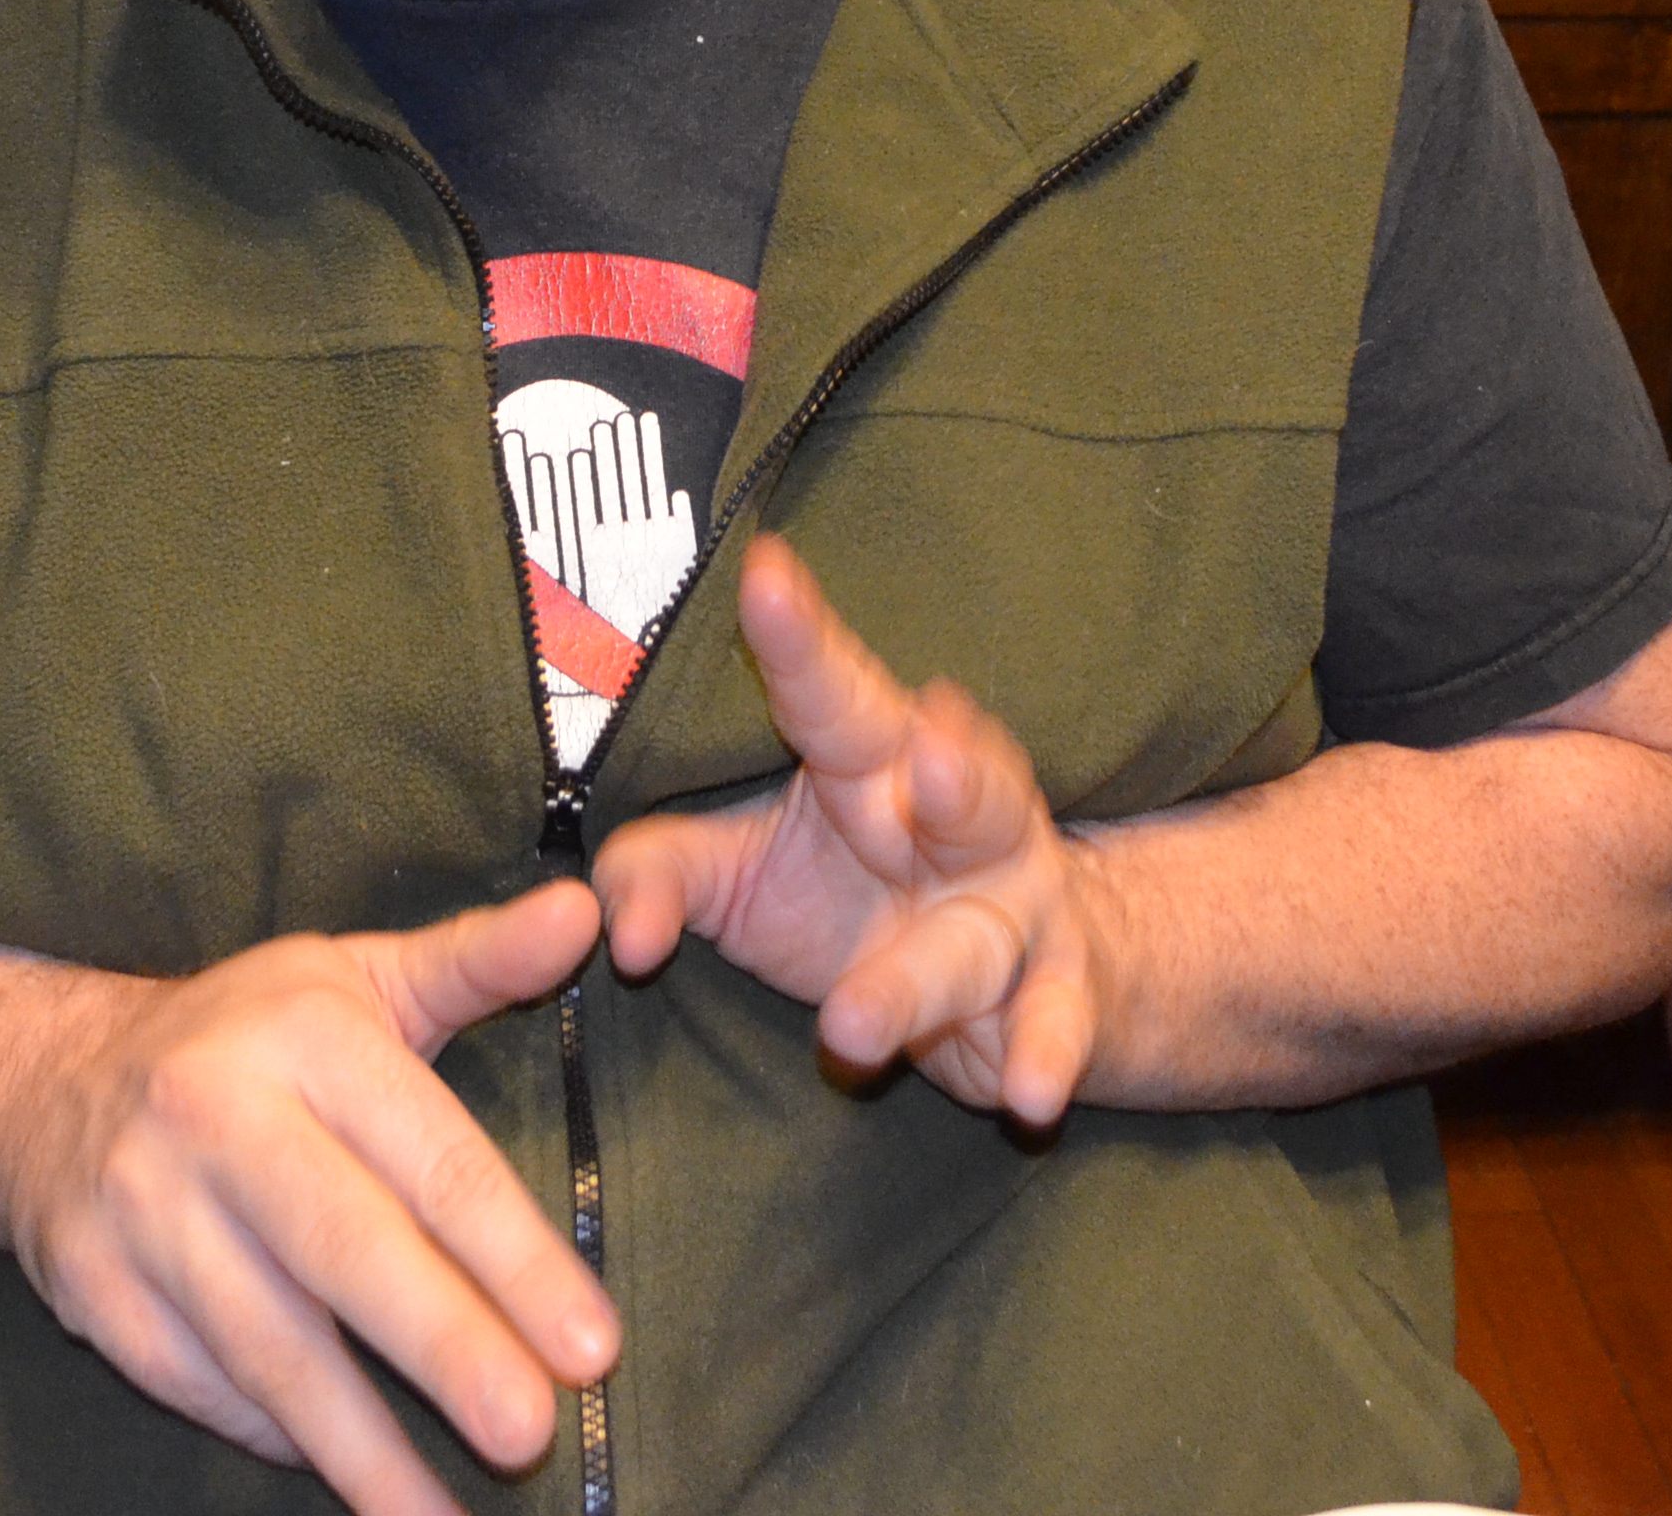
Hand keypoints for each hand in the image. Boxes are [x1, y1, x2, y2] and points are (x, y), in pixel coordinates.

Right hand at [0, 881, 616, 1515]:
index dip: (516, 1257)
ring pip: (269, 1345)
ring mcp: (141, 1210)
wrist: (43, 1086)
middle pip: (345, 1249)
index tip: (593, 1346)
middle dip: (444, 1347)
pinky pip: (204, 1384)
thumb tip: (587, 912)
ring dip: (364, 1445)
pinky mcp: (93, 1293)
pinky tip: (346, 1473)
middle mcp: (213, 1114)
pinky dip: (277, 1437)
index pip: (430, 1158)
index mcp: (302, 1032)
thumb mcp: (358, 979)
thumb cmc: (248, 1038)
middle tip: (529, 1429)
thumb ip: (479, 961)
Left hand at [588, 536, 1103, 1122]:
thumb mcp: (737, 881)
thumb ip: (656, 876)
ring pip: (975, 937)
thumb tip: (616, 935)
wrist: (1013, 983)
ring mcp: (1020, 906)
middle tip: (931, 756)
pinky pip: (1051, 1026)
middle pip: (965, 783)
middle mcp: (966, 817)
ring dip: (919, 979)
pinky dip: (1045, 1057)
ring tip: (850, 1022)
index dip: (799, 636)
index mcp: (877, 763)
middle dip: (959, 766)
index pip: (831, 692)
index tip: (764, 575)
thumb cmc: (847, 902)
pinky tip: (1031, 1097)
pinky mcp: (1055, 993)